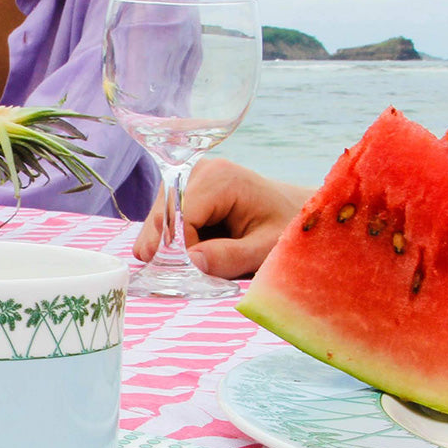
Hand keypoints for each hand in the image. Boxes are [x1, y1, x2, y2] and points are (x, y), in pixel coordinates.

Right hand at [134, 158, 312, 278]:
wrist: (290, 211)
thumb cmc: (283, 228)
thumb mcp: (265, 248)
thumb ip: (230, 257)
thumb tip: (191, 261)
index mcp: (218, 178)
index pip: (179, 220)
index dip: (185, 254)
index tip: (203, 276)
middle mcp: (195, 171)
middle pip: (162, 221)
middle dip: (174, 254)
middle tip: (199, 275)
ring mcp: (184, 181)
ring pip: (157, 227)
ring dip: (173, 252)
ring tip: (206, 259)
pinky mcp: (179, 194)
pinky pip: (162, 227)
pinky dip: (173, 247)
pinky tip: (197, 251)